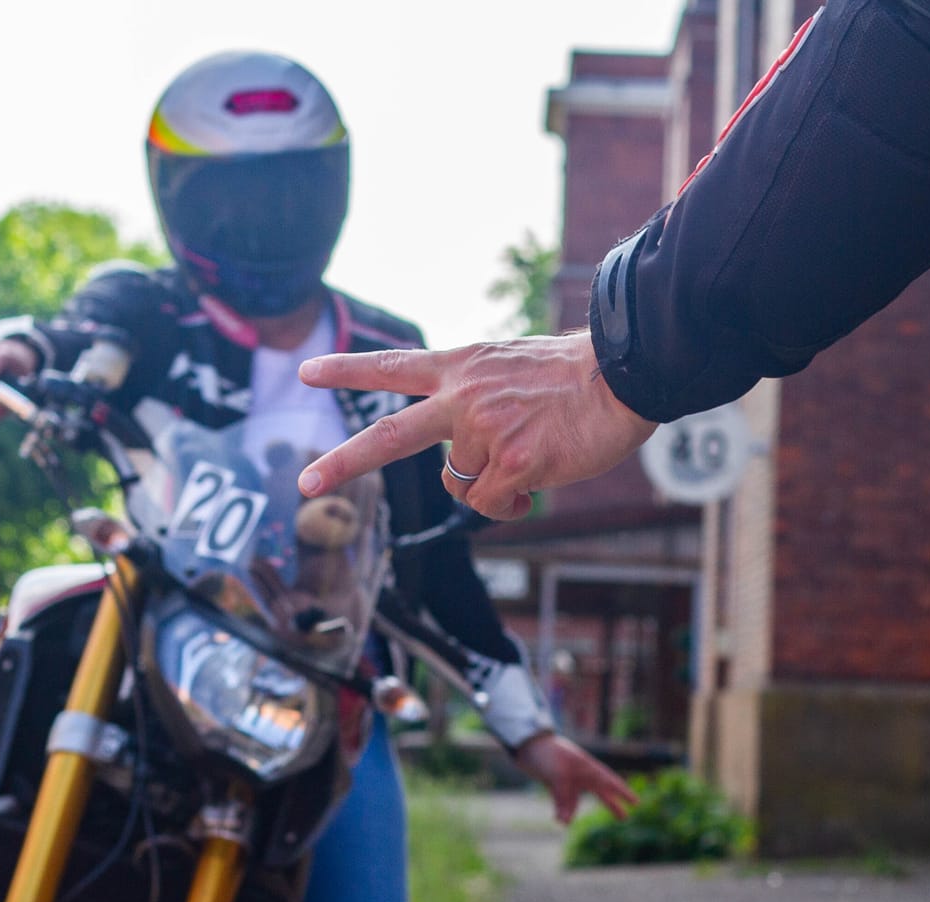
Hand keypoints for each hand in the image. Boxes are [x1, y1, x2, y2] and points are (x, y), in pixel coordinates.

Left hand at [295, 332, 656, 520]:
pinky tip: (534, 485)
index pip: (393, 367)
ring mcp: (485, 431)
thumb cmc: (578, 376)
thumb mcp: (510, 367)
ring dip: (490, 488)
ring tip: (529, 462)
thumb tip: (466, 467)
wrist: (623, 372)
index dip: (347, 371)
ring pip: (463, 486)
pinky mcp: (513, 462)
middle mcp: (463, 398)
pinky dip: (510, 506)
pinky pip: (491, 505)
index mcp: (461, 367)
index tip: (306, 371)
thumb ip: (475, 399)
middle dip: (343, 462)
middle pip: (390, 436)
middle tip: (306, 481)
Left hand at [511, 732, 637, 825]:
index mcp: (588, 768)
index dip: (624, 793)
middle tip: (624, 818)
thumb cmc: (547, 755)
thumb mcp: (557, 776)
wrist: (526, 745)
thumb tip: (563, 822)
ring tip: (563, 821)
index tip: (636, 803)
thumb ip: (563, 800)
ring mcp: (568, 780)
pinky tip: (556, 819)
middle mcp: (581, 775)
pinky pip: (561, 802)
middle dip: (612, 805)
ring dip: (571, 811)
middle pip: (601, 793)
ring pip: (576, 801)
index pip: (610, 782)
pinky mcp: (555, 785)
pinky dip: (560, 810)